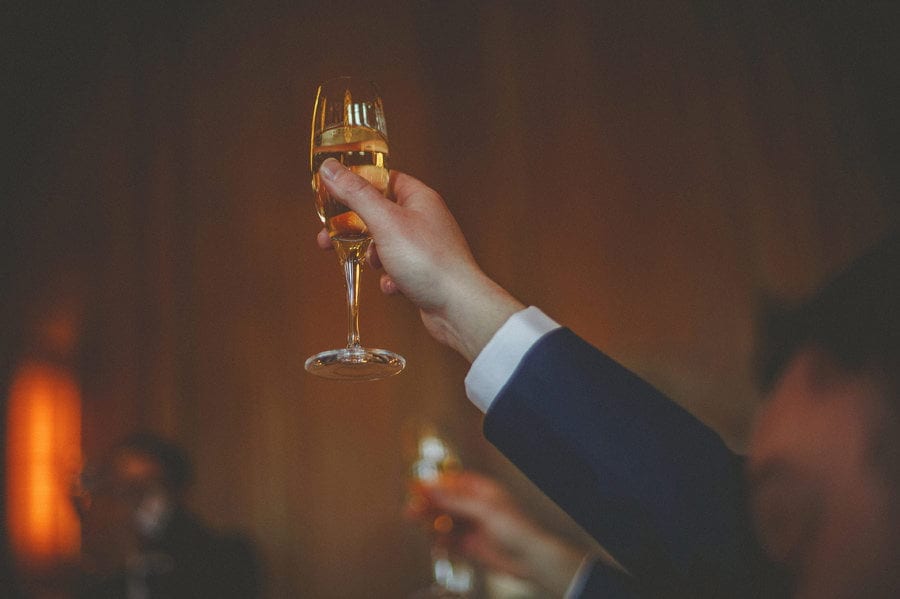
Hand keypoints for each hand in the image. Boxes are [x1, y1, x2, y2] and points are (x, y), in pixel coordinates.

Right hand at [317, 159, 523, 360]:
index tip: (335, 192)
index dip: (359, 184)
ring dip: (373, 257)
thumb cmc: (429, 261)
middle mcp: (425, 220)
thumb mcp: (384, 221)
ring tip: (374, 264)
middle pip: (380, 214)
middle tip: (329, 236)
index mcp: (419, 198)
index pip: (385, 179)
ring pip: (386, 245)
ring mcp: (426, 248)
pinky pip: (397, 271)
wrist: (458, 307)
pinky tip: (393, 286)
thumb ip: (356, 194)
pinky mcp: (425, 274)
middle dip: (355, 228)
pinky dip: (389, 279)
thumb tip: (330, 169)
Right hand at [406, 472, 585, 595]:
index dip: (434, 484)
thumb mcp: (484, 509)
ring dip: (432, 523)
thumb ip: (455, 500)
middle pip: (445, 502)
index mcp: (482, 491)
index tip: (416, 487)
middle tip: (411, 509)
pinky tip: (435, 541)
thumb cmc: (518, 528)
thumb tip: (432, 488)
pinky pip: (449, 541)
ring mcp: (472, 527)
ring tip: (420, 525)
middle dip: (428, 505)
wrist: (531, 559)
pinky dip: (440, 541)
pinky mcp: (470, 546)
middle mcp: (475, 507)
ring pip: (445, 522)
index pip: (452, 482)